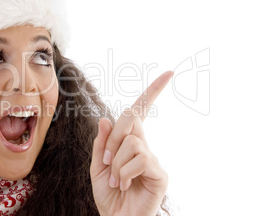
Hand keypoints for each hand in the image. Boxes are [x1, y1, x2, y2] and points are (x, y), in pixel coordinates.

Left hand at [90, 71, 172, 215]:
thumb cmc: (109, 194)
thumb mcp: (98, 166)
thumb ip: (102, 143)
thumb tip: (106, 118)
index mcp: (129, 142)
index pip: (140, 112)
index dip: (153, 92)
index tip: (169, 73)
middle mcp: (144, 146)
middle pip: (130, 121)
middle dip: (113, 139)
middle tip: (106, 161)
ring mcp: (153, 159)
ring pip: (132, 142)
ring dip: (116, 161)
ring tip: (117, 179)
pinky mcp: (160, 173)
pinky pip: (140, 159)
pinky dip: (125, 171)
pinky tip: (126, 184)